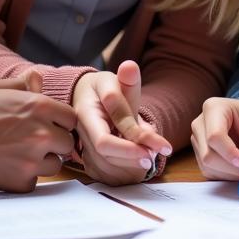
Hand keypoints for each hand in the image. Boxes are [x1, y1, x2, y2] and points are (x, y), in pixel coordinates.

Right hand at [0, 72, 76, 191]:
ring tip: (20, 154)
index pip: (72, 118)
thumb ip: (23, 84)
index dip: (61, 122)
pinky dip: (25, 177)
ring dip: (43, 160)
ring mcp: (32, 159)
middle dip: (55, 142)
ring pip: (54, 164)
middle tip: (34, 140)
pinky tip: (9, 166)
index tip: (49, 124)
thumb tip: (38, 77)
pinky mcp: (21, 181)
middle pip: (67, 143)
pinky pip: (35, 181)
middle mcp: (42, 133)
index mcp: (40, 107)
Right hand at [72, 62, 171, 185]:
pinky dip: (124, 169)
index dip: (129, 149)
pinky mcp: (90, 157)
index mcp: (86, 115)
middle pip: (106, 157)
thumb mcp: (113, 81)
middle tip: (156, 155)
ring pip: (106, 167)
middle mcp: (82, 135)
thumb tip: (130, 66)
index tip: (154, 150)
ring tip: (151, 155)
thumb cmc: (102, 88)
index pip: (104, 142)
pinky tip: (138, 161)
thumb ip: (126, 81)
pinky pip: (106, 171)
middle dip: (133, 158)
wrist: (86, 96)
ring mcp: (84, 148)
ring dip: (131, 166)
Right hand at [190, 97, 238, 180]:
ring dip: (231, 174)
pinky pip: (209, 172)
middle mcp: (200, 123)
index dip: (229, 152)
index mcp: (214, 108)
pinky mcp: (200, 153)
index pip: (215, 135)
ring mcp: (198, 139)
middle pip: (209, 154)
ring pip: (208, 166)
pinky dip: (227, 176)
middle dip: (232, 169)